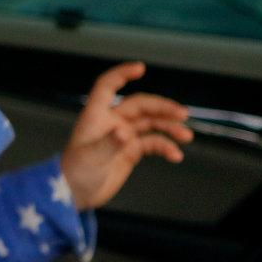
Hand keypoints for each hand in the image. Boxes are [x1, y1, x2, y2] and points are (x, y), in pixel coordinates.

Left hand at [61, 62, 191, 209]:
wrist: (75, 193)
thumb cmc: (75, 172)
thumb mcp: (90, 158)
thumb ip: (108, 144)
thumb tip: (124, 133)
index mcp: (95, 116)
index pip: (107, 87)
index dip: (121, 75)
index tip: (140, 68)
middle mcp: (110, 122)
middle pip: (139, 106)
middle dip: (161, 107)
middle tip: (182, 114)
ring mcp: (122, 136)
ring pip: (149, 123)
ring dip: (168, 126)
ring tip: (186, 135)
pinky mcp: (130, 151)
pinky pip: (152, 142)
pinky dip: (165, 146)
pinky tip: (175, 155)